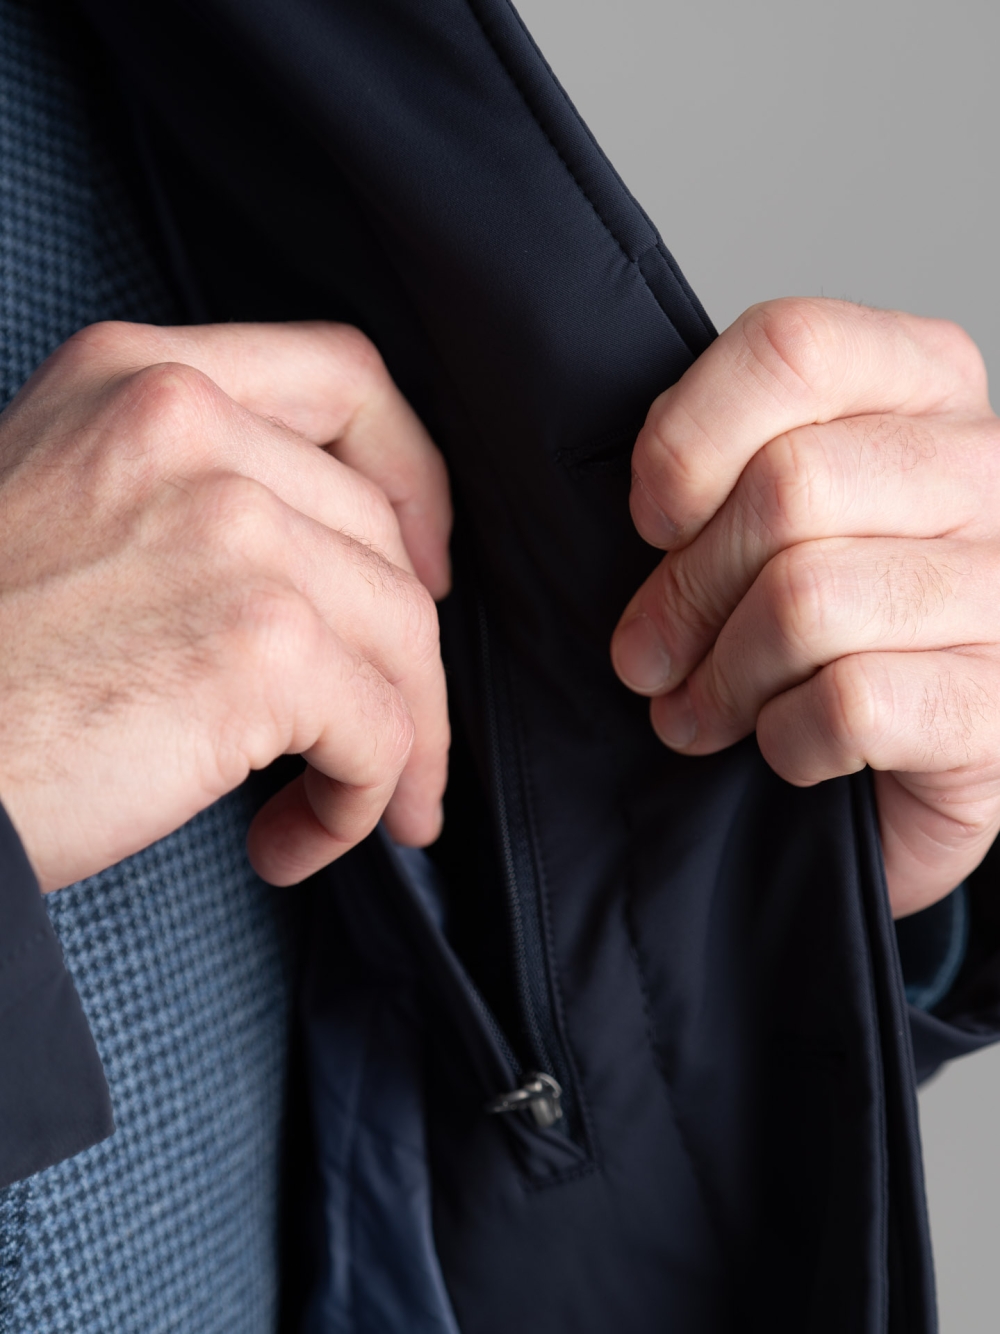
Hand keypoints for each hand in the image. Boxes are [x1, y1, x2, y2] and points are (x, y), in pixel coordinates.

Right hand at [0, 320, 451, 890]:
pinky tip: (291, 841)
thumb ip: (186, 492)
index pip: (343, 379)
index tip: (423, 562)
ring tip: (349, 806)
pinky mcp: (256, 649)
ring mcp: (229, 531)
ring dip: (399, 740)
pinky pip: (380, 731)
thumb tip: (336, 569)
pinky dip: (362, 800)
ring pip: (403, 637)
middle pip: (382, 537)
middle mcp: (188, 429)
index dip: (411, 474)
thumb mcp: (61, 504)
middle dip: (406, 653)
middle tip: (390, 734)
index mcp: (138, 379)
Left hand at [611, 298, 999, 917]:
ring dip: (724, 676)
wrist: (913, 749)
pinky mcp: (997, 704)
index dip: (686, 441)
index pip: (790, 348)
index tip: (653, 520)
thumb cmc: (829, 621)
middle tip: (650, 654)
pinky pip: (848, 702)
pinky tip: (790, 744)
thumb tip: (651, 515)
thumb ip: (717, 473)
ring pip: (807, 601)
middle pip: (786, 488)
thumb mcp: (768, 514)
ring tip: (703, 709)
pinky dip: (787, 738)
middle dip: (687, 591)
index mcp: (923, 383)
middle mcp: (984, 468)